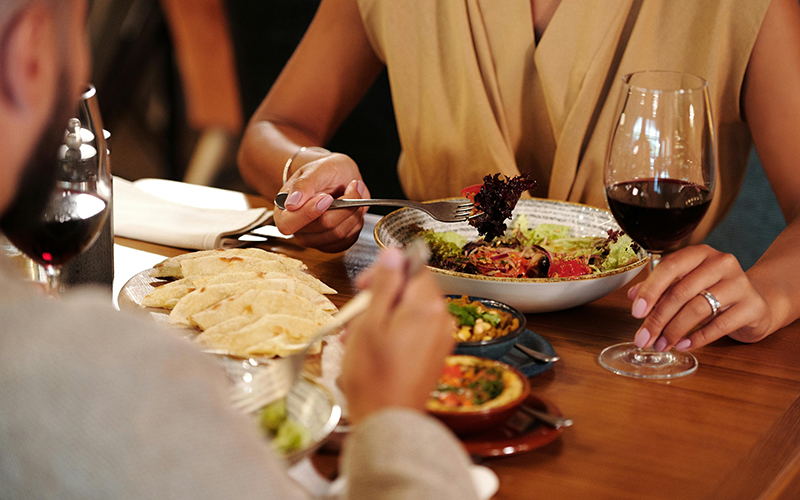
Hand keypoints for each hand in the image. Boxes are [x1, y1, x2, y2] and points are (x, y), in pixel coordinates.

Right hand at [273, 153, 369, 252]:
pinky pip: (349, 239)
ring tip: (353, 194)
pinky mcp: (332, 245)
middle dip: (343, 205)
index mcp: (283, 213)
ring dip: (353, 212)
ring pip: (340, 233)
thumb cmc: (323, 172)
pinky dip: (356, 221)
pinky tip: (352, 209)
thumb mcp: (314, 170)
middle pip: (324, 226)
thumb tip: (291, 204)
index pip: (289, 225)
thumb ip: (302, 185)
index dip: (310, 213)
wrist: (337, 177)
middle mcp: (298, 230)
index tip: (327, 197)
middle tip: (351, 186)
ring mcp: (315, 240)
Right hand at [338, 248, 454, 423]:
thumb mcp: (370, 321)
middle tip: (356, 314)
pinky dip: (394, 332)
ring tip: (357, 336)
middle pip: (412, 290)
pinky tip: (372, 347)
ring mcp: (441, 339)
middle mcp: (442, 320)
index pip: (413, 268)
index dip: (386, 272)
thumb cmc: (374, 376)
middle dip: (381, 297)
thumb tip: (394, 254)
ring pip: (410, 311)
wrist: (387, 419)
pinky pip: (415, 330)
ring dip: (383, 316)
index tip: (364, 285)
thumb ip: (385, 284)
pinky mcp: (435, 355)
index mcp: (427, 306)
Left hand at [628, 244, 771, 351]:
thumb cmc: (715, 292)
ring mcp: (739, 284)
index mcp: (700, 253)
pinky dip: (697, 338)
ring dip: (674, 331)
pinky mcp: (752, 307)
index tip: (636, 312)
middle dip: (657, 319)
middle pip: (681, 292)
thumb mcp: (686, 285)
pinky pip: (719, 325)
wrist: (758, 303)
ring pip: (697, 309)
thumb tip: (633, 296)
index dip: (650, 290)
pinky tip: (682, 345)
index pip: (670, 266)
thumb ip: (661, 288)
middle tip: (644, 338)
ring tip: (661, 345)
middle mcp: (721, 263)